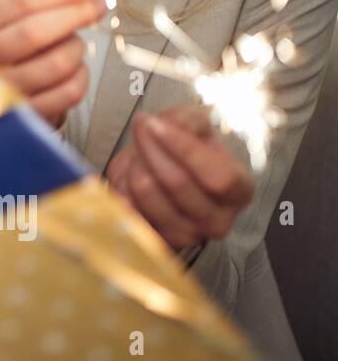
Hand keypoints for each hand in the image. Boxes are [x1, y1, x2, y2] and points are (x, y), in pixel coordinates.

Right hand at [0, 0, 118, 126]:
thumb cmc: (16, 39)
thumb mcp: (18, 11)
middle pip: (37, 30)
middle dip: (79, 14)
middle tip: (102, 4)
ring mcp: (1, 85)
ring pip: (57, 63)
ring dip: (77, 49)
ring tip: (71, 45)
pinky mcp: (23, 112)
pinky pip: (68, 92)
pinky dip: (81, 77)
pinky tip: (75, 70)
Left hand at [105, 105, 252, 250]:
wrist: (164, 175)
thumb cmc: (187, 151)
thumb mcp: (196, 126)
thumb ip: (185, 122)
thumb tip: (159, 126)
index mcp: (239, 192)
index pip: (219, 178)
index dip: (184, 149)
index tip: (155, 123)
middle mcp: (217, 221)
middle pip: (176, 182)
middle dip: (151, 147)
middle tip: (141, 125)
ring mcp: (184, 236)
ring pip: (146, 191)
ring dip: (134, 163)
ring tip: (138, 151)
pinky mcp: (150, 239)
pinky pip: (124, 204)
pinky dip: (121, 182)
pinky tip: (129, 172)